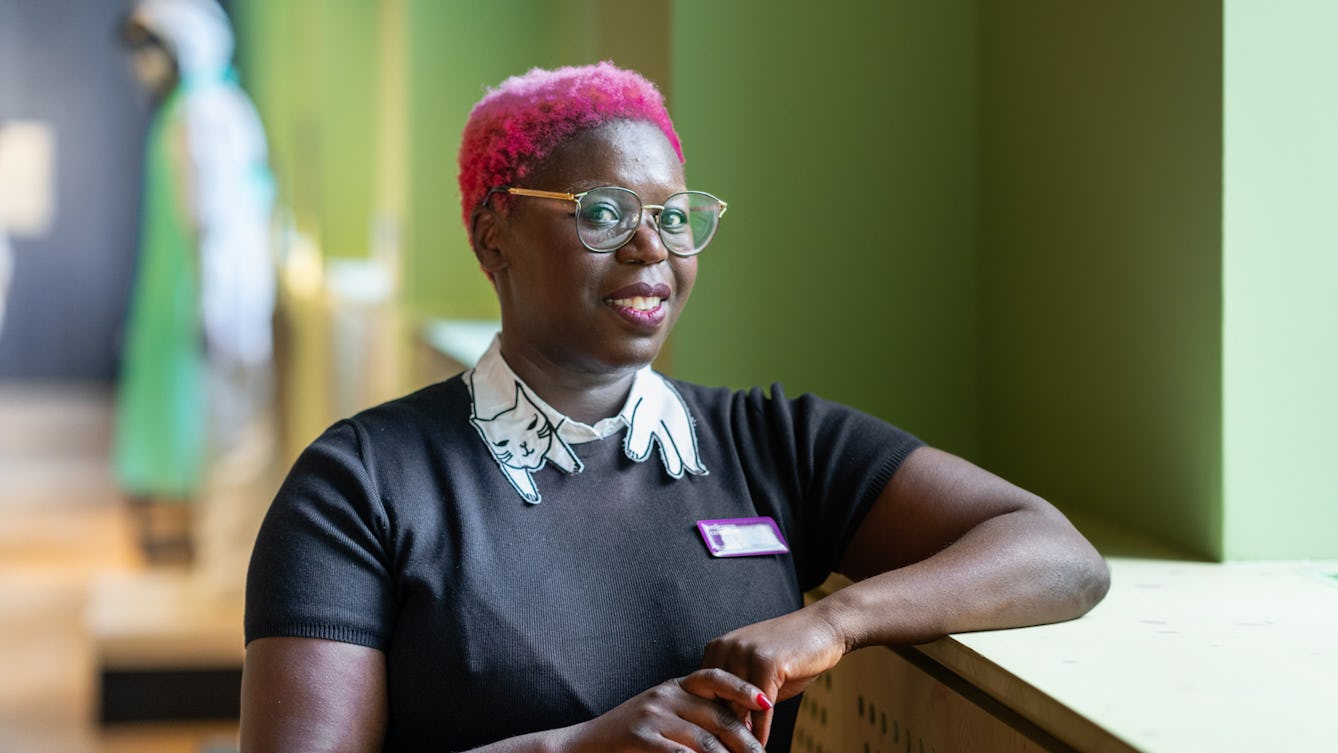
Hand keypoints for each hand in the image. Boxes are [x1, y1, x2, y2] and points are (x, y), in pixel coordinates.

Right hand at [556, 668, 770, 752]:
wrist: (582, 744)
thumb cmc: (627, 735)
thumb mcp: (660, 713)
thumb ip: (690, 713)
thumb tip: (731, 727)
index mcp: (673, 686)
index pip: (715, 678)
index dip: (742, 688)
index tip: (765, 702)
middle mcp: (666, 695)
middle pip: (718, 714)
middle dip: (745, 737)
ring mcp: (653, 716)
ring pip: (705, 738)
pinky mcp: (642, 738)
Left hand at [700, 607, 848, 745]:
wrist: (822, 629)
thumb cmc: (790, 655)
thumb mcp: (756, 674)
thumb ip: (737, 696)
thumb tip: (726, 731)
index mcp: (717, 649)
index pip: (702, 693)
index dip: (709, 720)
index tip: (714, 743)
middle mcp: (724, 648)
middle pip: (716, 702)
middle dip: (724, 730)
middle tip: (728, 751)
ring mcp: (743, 653)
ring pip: (735, 707)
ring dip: (741, 735)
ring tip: (745, 751)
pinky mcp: (765, 662)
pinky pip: (758, 707)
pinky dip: (761, 729)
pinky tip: (761, 743)